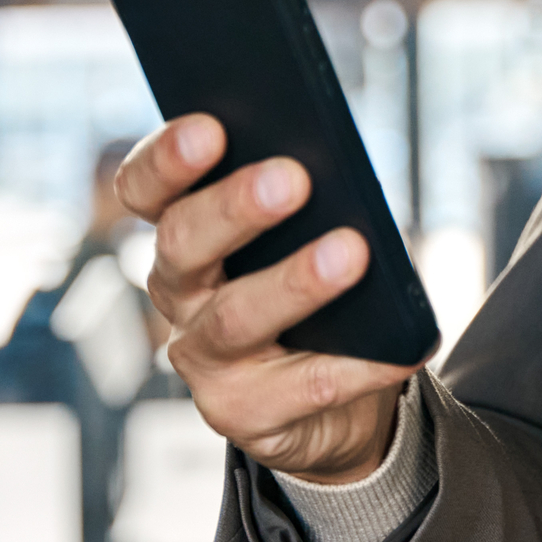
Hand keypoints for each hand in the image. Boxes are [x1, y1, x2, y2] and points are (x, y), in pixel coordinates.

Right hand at [108, 115, 415, 482]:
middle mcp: (179, 293)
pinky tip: (396, 347)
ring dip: (295, 283)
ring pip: (236, 317)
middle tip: (291, 178)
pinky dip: (355, 366)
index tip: (210, 127)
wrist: (331, 400)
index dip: (167, 159)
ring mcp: (203, 359)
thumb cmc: (315, 293)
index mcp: (183, 233)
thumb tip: (341, 167)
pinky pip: (301, 388)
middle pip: (183, 244)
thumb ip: (306, 199)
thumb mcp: (306, 234)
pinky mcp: (241, 414)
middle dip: (234, 208)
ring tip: (351, 252)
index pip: (146, 189)